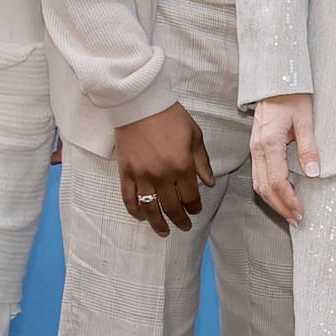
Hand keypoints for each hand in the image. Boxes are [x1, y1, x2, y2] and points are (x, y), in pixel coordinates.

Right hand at [115, 103, 214, 237]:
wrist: (141, 104)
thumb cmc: (171, 117)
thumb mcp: (195, 136)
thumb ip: (202, 162)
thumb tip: (209, 183)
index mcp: (182, 166)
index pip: (190, 196)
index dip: (194, 207)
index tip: (196, 210)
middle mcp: (162, 175)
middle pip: (171, 207)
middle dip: (179, 220)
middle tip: (184, 227)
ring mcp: (142, 176)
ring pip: (150, 208)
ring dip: (158, 223)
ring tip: (163, 231)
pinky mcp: (125, 173)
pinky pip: (129, 199)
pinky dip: (135, 210)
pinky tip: (141, 217)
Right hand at [250, 93, 318, 225]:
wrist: (274, 79)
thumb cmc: (291, 95)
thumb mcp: (305, 119)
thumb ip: (308, 147)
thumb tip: (314, 173)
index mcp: (269, 143)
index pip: (277, 182)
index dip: (289, 201)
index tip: (302, 212)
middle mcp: (257, 149)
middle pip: (264, 188)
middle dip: (280, 207)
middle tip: (297, 220)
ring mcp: (254, 148)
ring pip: (258, 184)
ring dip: (273, 201)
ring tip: (290, 212)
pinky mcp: (256, 147)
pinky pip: (258, 174)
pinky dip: (269, 189)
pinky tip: (283, 193)